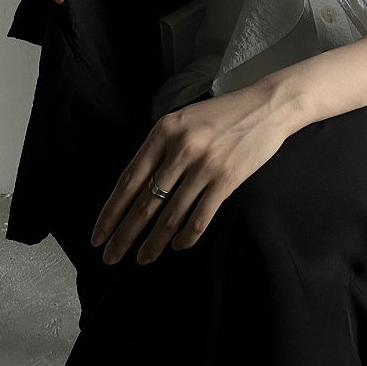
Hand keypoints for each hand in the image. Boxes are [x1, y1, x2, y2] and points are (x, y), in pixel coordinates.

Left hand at [90, 82, 301, 264]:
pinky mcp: (227, 179)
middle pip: (145, 202)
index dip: (111, 212)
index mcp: (164, 132)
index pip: (129, 180)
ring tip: (143, 259)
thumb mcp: (184, 120)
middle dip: (125, 235)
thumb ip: (161, 147)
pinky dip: (186, 236)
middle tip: (110, 257)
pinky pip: (200, 216)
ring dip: (154, 242)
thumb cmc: (224, 114)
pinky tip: (177, 246)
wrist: (268, 106)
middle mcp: (181, 149)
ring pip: (171, 215)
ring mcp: (204, 165)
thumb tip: (139, 185)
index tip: (99, 235)